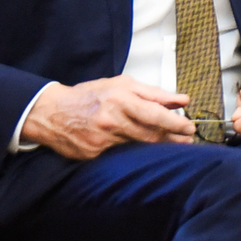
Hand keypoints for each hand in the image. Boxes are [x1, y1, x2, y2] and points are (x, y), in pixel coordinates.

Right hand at [20, 77, 195, 159]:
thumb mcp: (121, 85)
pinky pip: (122, 155)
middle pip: (151, 134)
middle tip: (187, 138)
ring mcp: (102, 140)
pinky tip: (147, 153)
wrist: (51, 112)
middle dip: (173, 138)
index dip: (176, 123)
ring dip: (159, 147)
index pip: (155, 114)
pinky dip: (136, 153)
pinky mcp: (94, 154)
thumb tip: (182, 99)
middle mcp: (111, 120)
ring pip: (139, 146)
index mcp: (120, 99)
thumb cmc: (89, 96)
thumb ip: (154, 93)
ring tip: (174, 144)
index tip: (189, 127)